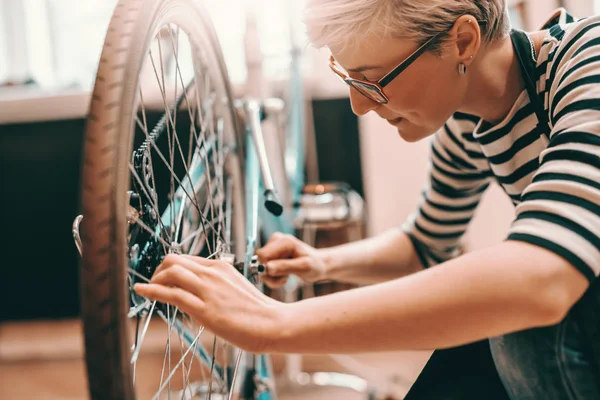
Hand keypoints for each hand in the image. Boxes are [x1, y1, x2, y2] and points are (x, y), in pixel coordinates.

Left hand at [133, 254, 284, 352]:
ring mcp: (209, 289)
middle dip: (158, 269)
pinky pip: (172, 294)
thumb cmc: (257, 311)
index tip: (163, 278)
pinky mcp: (205, 309)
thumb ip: (219, 285)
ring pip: (171, 272)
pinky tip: (141, 291)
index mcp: (221, 266)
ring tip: (148, 290)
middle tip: (154, 283)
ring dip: (154, 280)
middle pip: (174, 259)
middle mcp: (213, 273)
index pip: (187, 259)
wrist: (273, 323)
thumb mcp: (236, 288)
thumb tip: (201, 291)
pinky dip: (152, 291)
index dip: (170, 267)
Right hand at [256, 232, 327, 288]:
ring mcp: (273, 246)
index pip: (262, 255)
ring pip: (260, 266)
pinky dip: (272, 277)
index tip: (281, 276)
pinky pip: (263, 268)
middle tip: (285, 278)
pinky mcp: (271, 253)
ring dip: (272, 277)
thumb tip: (266, 268)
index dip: (267, 269)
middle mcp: (276, 240)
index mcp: (284, 241)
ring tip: (286, 277)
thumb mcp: (304, 268)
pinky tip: (283, 275)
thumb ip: (285, 267)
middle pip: (259, 260)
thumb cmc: (315, 265)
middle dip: (270, 274)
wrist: (319, 265)